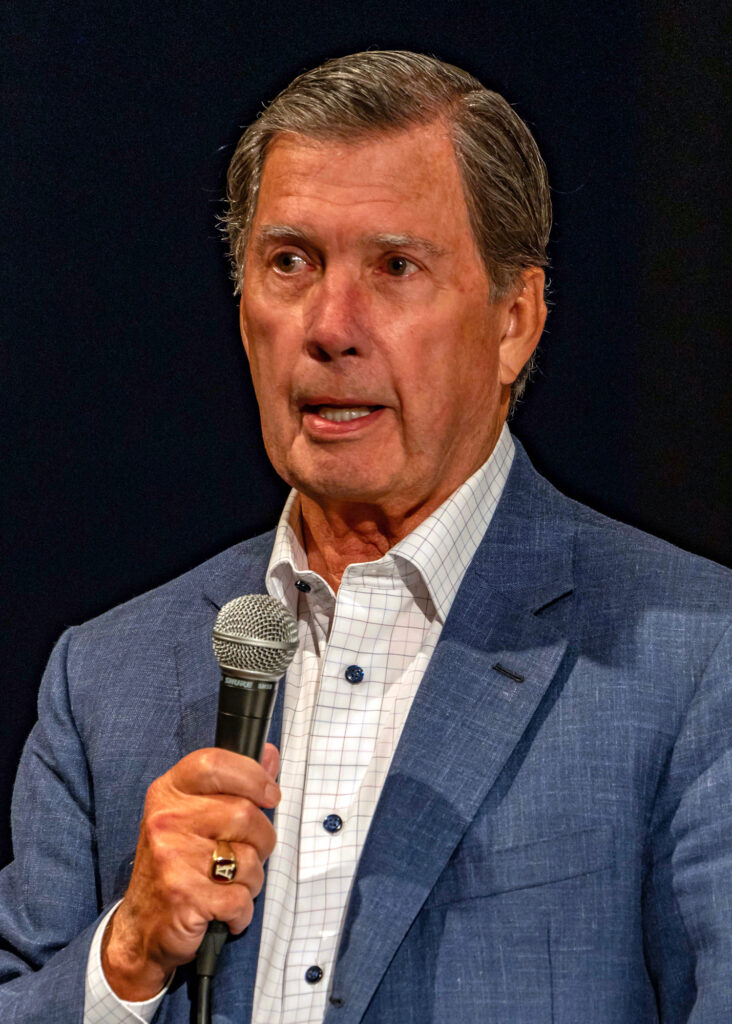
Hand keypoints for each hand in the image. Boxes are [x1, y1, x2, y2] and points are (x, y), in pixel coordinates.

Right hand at [101, 743, 279, 1000]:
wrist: (140, 928)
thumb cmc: (177, 864)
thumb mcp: (195, 815)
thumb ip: (234, 784)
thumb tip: (270, 754)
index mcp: (169, 792)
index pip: (214, 763)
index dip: (252, 775)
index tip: (270, 794)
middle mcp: (166, 820)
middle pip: (244, 813)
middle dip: (262, 839)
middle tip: (248, 853)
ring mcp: (172, 857)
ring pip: (248, 858)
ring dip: (252, 878)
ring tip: (231, 884)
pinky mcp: (184, 897)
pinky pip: (240, 899)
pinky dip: (242, 911)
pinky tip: (225, 911)